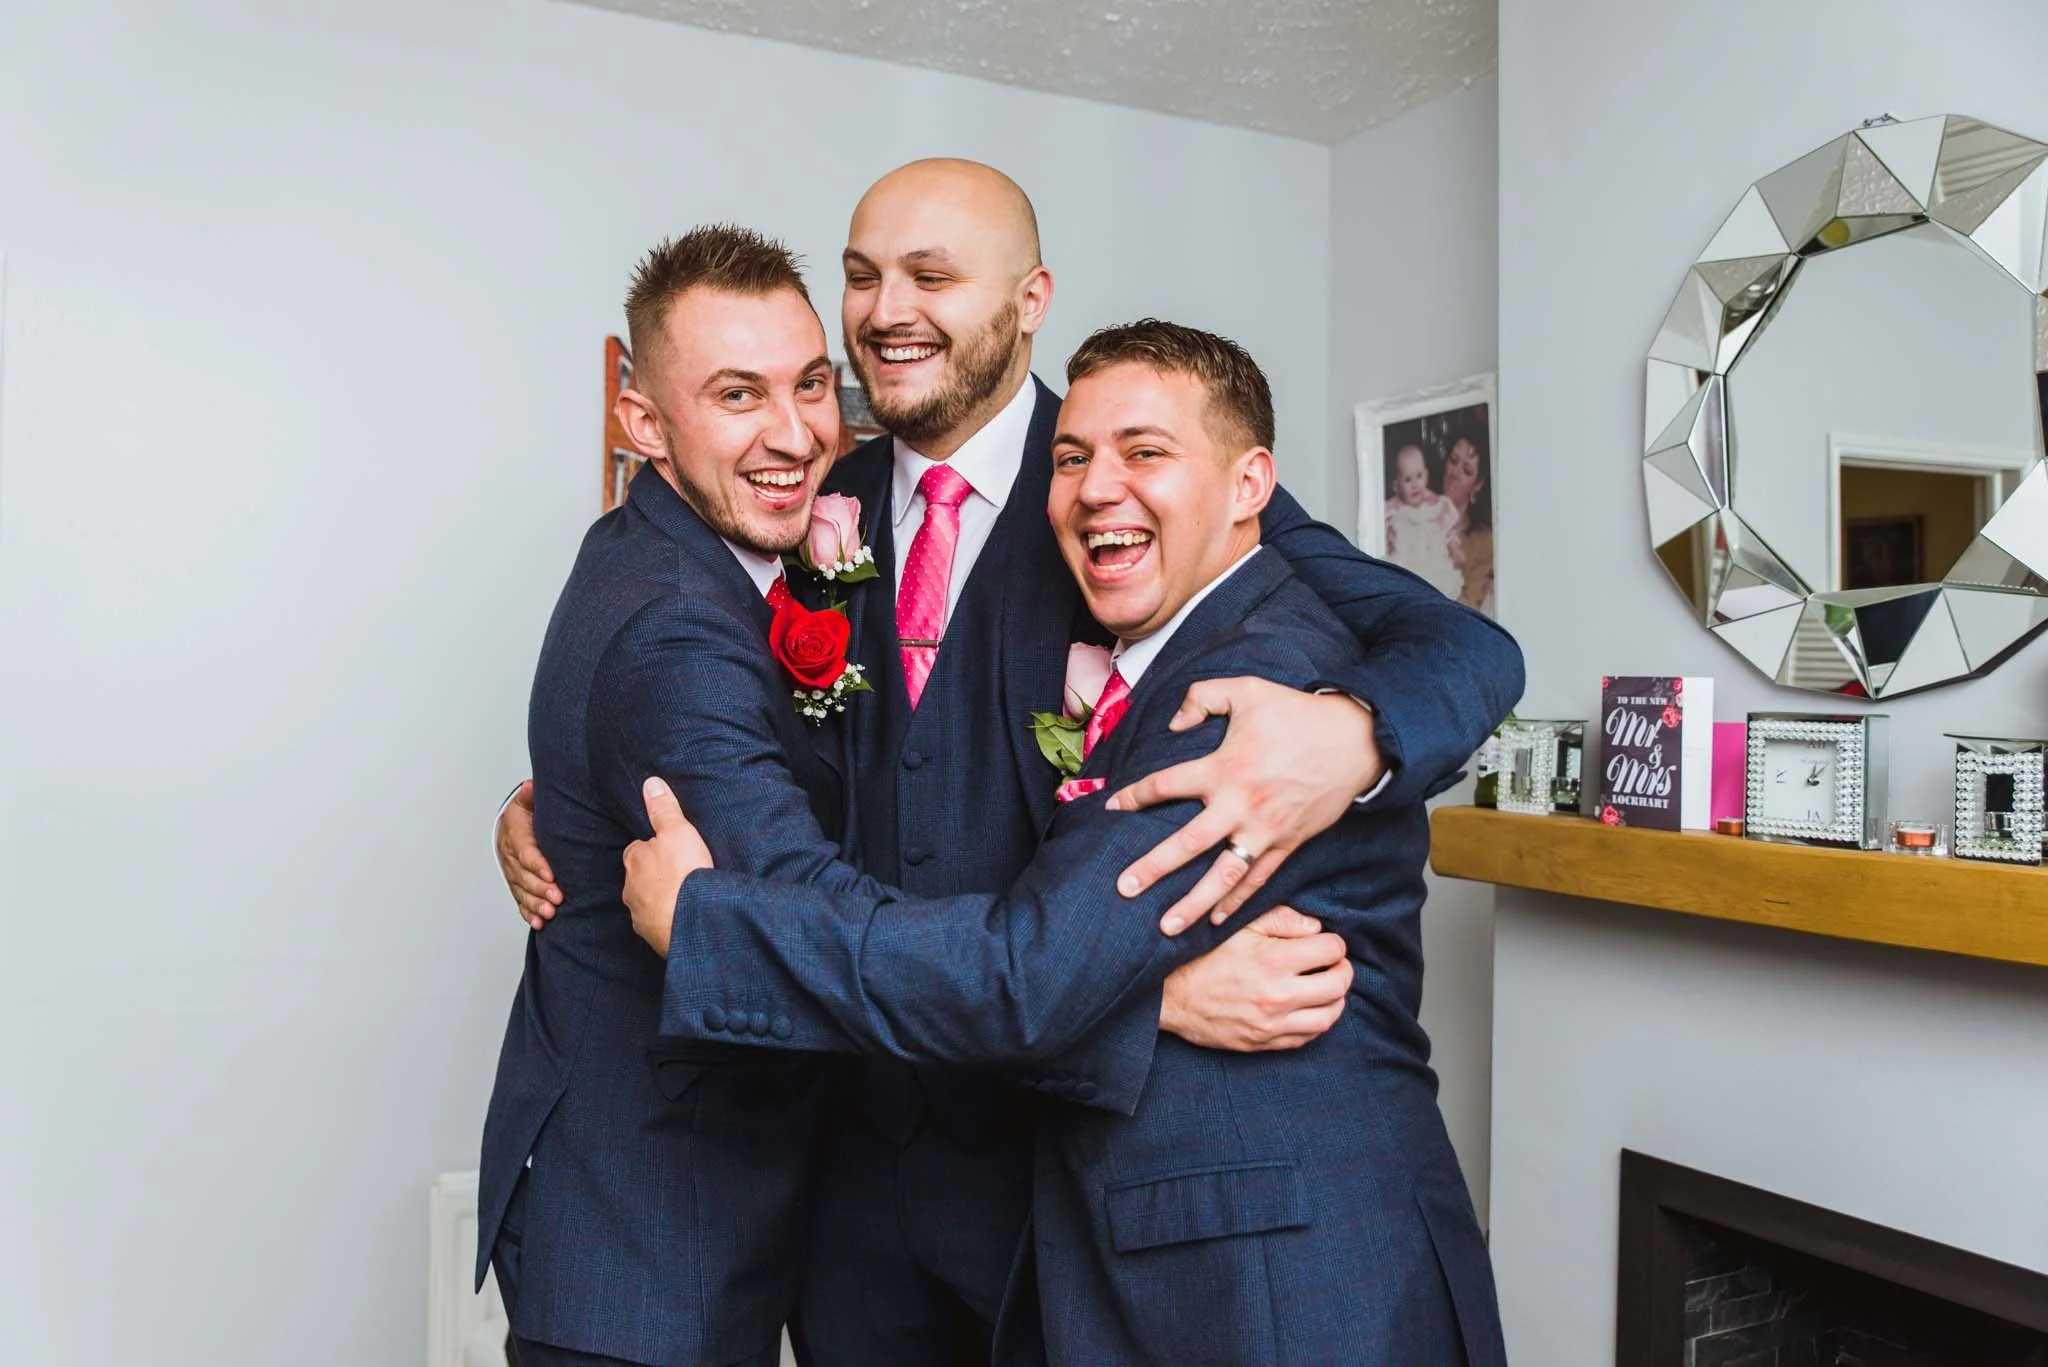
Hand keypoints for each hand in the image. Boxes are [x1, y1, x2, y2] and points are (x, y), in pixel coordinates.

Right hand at [498, 780, 562, 930]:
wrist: (514, 822)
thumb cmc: (527, 811)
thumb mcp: (529, 799)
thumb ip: (530, 795)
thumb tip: (530, 786)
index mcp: (514, 833)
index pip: (525, 851)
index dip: (536, 864)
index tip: (551, 874)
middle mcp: (510, 855)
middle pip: (523, 876)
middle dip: (540, 888)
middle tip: (557, 897)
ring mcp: (513, 872)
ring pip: (522, 891)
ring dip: (536, 903)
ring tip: (550, 913)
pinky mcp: (517, 884)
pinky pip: (520, 901)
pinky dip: (529, 913)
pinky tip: (539, 923)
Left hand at [622, 777, 714, 956]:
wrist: (691, 921)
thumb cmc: (684, 874)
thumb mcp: (678, 832)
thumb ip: (664, 809)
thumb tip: (650, 784)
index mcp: (634, 860)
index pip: (636, 849)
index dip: (650, 848)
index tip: (664, 849)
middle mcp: (630, 888)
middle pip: (639, 877)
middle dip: (653, 876)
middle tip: (675, 874)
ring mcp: (639, 914)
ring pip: (646, 902)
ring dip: (659, 899)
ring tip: (680, 897)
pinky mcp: (652, 936)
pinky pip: (657, 924)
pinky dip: (666, 920)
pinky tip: (681, 917)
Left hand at [1108, 678, 1382, 933]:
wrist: (1356, 740)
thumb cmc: (1298, 713)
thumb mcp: (1247, 690)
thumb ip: (1202, 697)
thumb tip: (1173, 723)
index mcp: (1224, 769)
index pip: (1166, 786)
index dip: (1134, 796)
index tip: (1110, 807)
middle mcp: (1240, 806)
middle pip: (1187, 844)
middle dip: (1153, 868)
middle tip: (1123, 889)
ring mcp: (1265, 831)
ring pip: (1223, 876)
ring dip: (1193, 903)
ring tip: (1165, 928)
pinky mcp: (1288, 844)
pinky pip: (1258, 880)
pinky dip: (1237, 902)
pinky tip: (1216, 922)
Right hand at [1159, 906, 1351, 1050]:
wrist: (1167, 995)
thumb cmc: (1201, 954)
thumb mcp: (1237, 924)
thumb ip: (1281, 919)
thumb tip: (1316, 927)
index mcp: (1273, 960)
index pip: (1331, 950)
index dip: (1333, 942)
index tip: (1326, 941)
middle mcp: (1278, 996)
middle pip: (1339, 985)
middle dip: (1342, 969)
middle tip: (1333, 963)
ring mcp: (1272, 1024)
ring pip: (1329, 1016)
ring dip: (1335, 999)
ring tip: (1325, 986)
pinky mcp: (1263, 1043)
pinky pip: (1306, 1037)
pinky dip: (1315, 1021)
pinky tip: (1307, 1007)